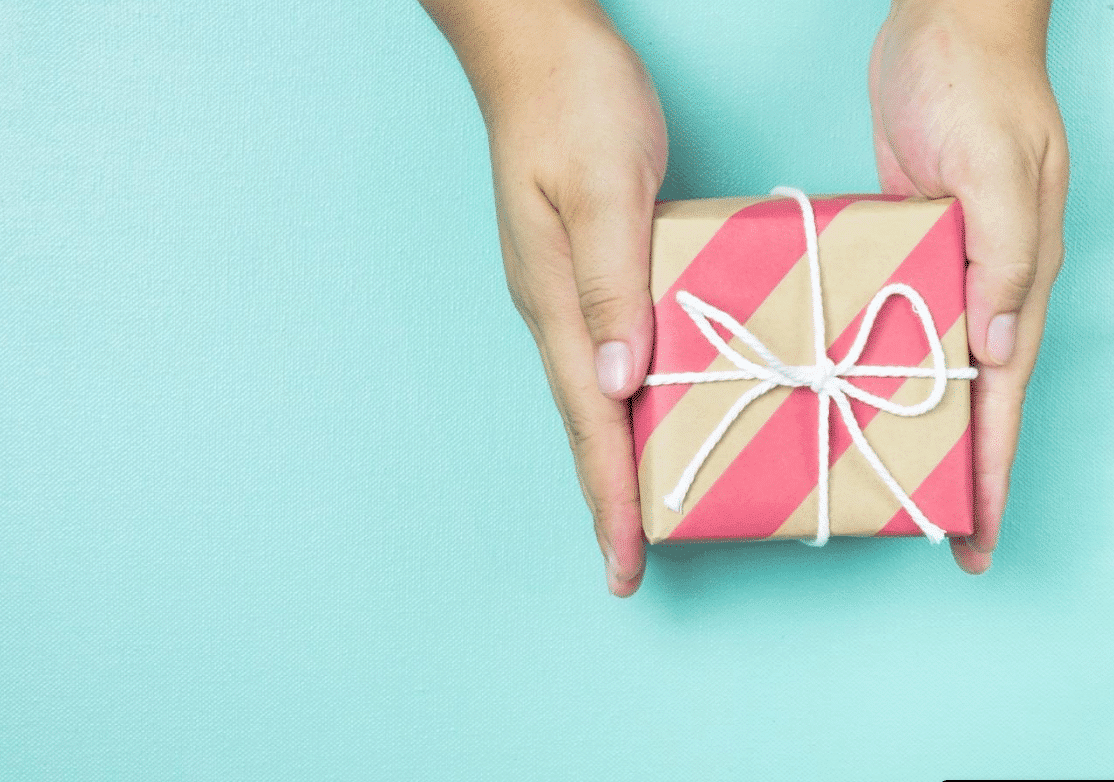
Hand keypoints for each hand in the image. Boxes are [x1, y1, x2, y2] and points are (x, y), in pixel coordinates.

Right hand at [420, 0, 666, 594]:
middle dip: (607, 496)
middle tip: (630, 562)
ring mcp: (558, 290)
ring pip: (592, 394)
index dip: (609, 495)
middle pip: (583, 423)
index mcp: (555, 299)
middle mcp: (551, 308)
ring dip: (616, 456)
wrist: (534, 47)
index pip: (588, 419)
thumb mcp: (605, 186)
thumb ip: (612, 285)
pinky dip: (626, 403)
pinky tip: (651, 413)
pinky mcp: (578, 270)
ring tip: (644, 511)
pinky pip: (604, 355)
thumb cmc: (572, 102)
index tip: (624, 563)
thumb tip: (617, 384)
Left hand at [869, 0, 1067, 572]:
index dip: (991, 472)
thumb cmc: (978, 85)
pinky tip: (843, 385)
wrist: (944, 22)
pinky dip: (875, 357)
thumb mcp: (999, 169)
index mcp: (1018, 275)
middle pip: (969, 396)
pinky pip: (890, 316)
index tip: (977, 537)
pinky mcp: (900, 241)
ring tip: (878, 477)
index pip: (1004, 396)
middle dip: (952, 467)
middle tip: (923, 529)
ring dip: (908, 419)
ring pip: (927, 364)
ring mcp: (942, 264)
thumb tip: (1001, 347)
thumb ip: (1006, 258)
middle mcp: (983, 282)